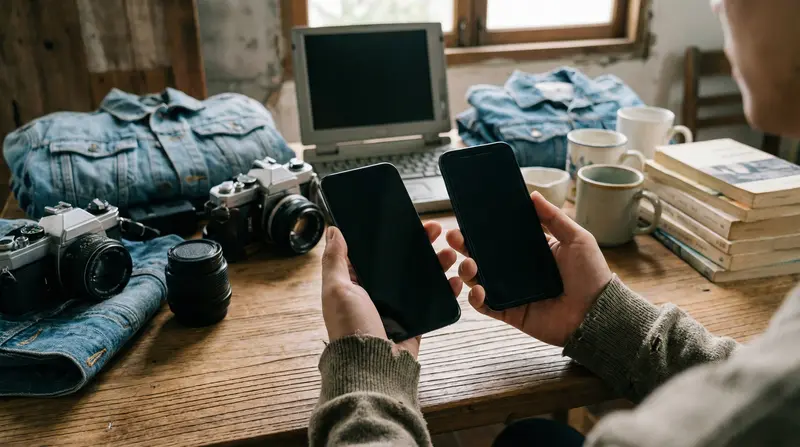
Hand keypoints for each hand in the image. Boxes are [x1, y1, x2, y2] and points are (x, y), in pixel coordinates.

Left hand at [321, 223, 462, 357]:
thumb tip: (332, 230)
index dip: (388, 236)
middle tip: (436, 229)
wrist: (372, 367)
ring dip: (437, 263)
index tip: (406, 219)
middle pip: (400, 263)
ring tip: (451, 253)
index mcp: (353, 284)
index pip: (372, 253)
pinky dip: (446, 290)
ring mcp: (396, 308)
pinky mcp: (414, 322)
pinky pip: (433, 301)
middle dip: (419, 245)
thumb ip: (335, 259)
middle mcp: (374, 294)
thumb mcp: (336, 289)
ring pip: (420, 278)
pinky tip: (456, 279)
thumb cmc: (350, 328)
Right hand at [446, 192, 611, 346]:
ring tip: (468, 264)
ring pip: (478, 279)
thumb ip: (553, 217)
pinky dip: (476, 299)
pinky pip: (485, 306)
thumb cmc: (591, 275)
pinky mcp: (509, 313)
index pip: (499, 237)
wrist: (597, 314)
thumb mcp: (576, 238)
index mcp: (530, 251)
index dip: (481, 228)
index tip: (466, 217)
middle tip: (453, 237)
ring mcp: (511, 292)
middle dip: (463, 246)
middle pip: (482, 256)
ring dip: (466, 270)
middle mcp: (516, 270)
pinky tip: (478, 289)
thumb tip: (532, 195)